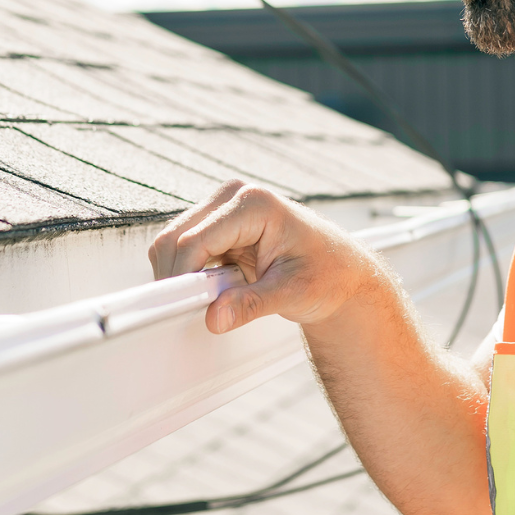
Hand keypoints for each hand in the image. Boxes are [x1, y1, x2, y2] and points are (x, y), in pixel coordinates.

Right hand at [149, 180, 389, 334]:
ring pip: (174, 243)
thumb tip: (215, 316)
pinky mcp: (217, 225)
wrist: (340, 270)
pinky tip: (217, 288)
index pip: (195, 240)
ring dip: (184, 275)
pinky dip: (191, 273)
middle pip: (176, 238)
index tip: (181, 307)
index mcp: (254, 204)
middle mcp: (233, 198)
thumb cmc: (328, 272)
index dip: (183, 277)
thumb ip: (252, 304)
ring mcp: (223, 209)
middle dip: (179, 277)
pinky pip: (185, 250)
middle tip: (195, 310)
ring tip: (217, 298)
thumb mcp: (293, 292)